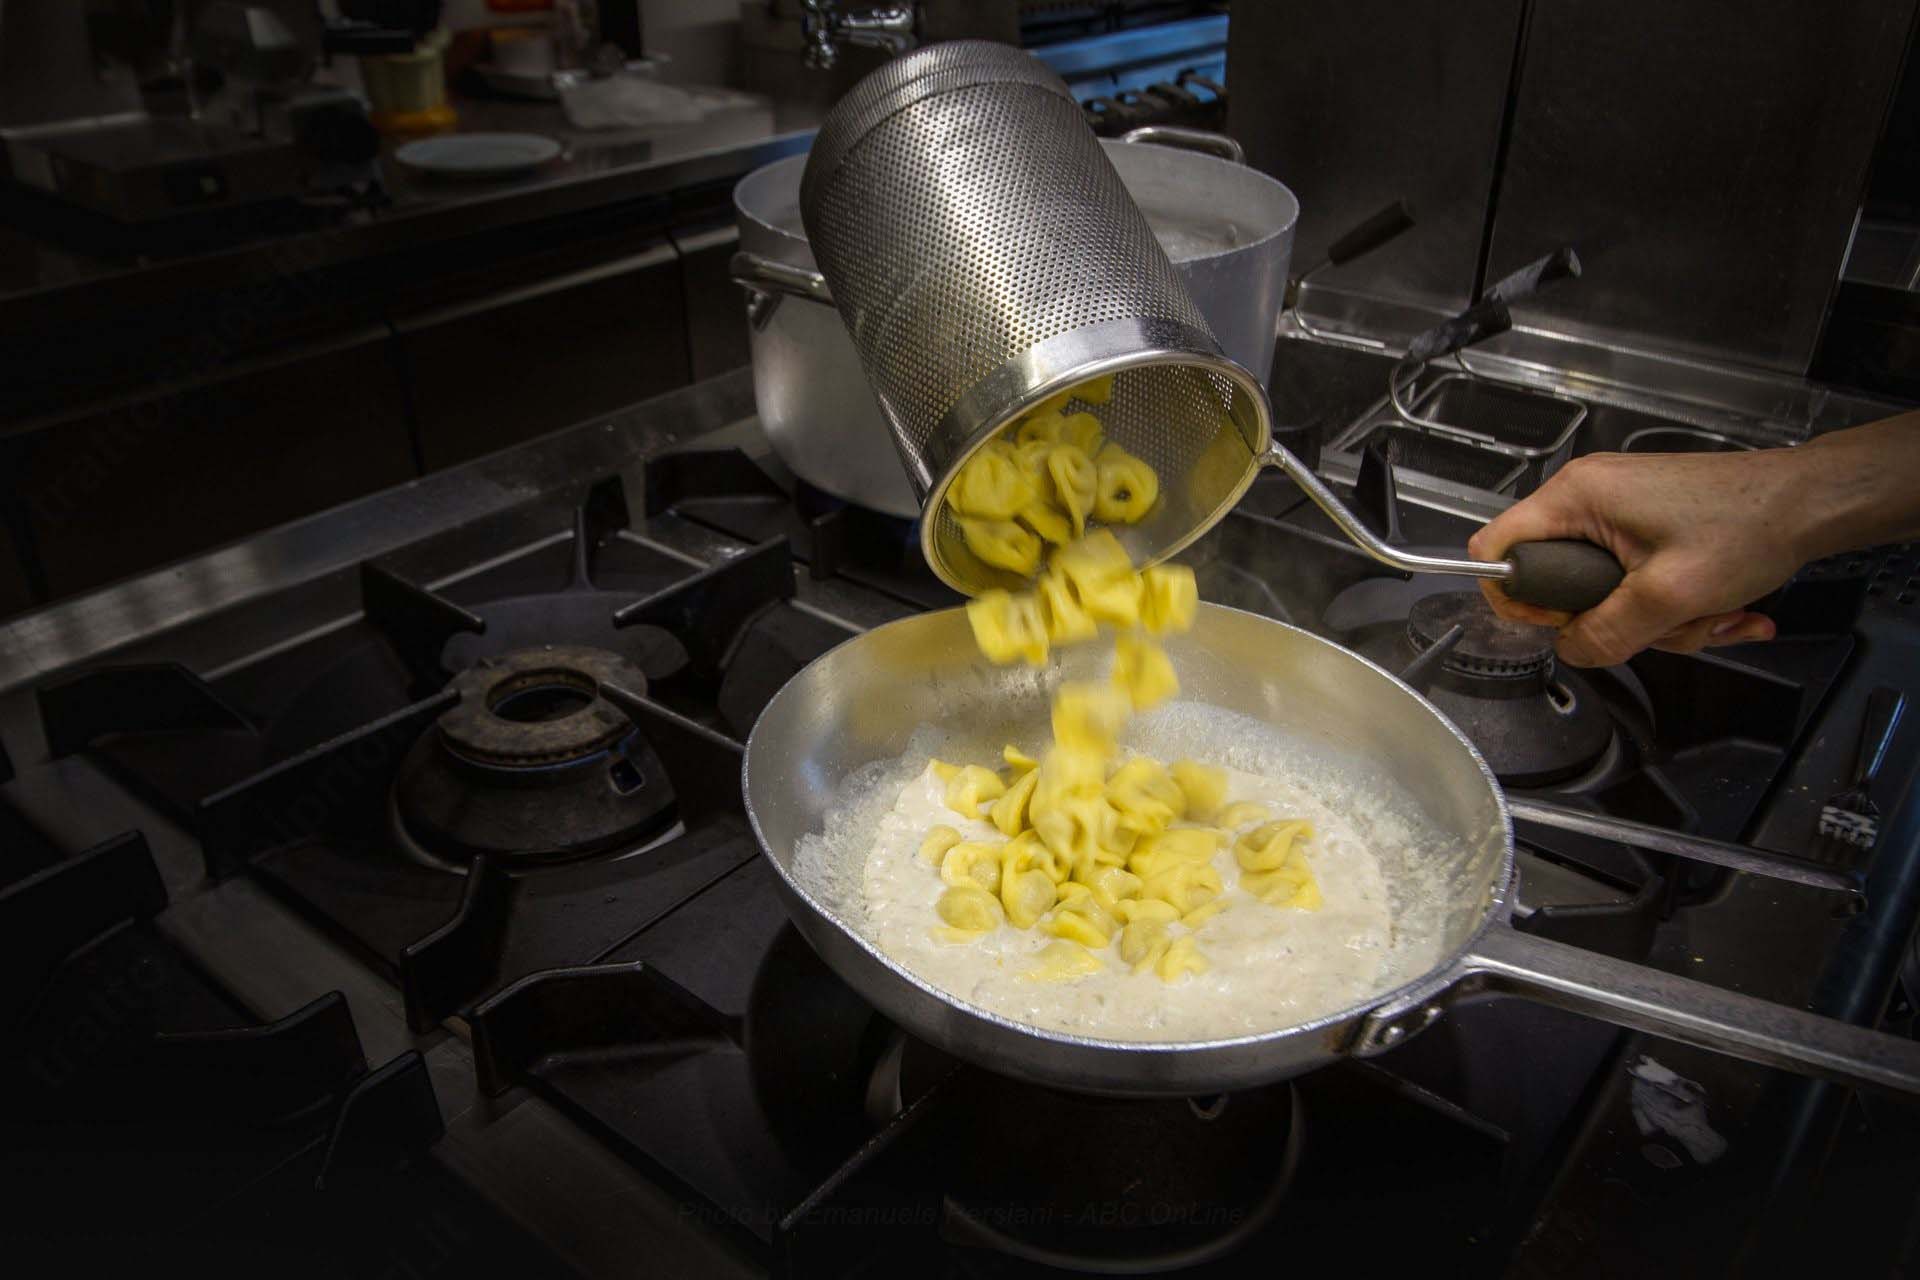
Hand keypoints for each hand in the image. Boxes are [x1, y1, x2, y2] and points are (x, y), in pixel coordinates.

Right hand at [1467, 450, 1809, 666]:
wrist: (1814, 501)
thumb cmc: (1749, 528)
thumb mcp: (1670, 596)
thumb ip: (1608, 632)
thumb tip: (1573, 651)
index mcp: (1577, 497)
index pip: (1495, 548)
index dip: (1516, 598)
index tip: (1564, 623)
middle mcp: (1588, 496)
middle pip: (1555, 578)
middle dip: (1609, 618)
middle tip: (1655, 626)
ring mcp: (1618, 508)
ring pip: (1601, 587)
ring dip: (1654, 619)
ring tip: (1709, 616)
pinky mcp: (1645, 521)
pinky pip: (1633, 577)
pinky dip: (1672, 602)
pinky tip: (1722, 608)